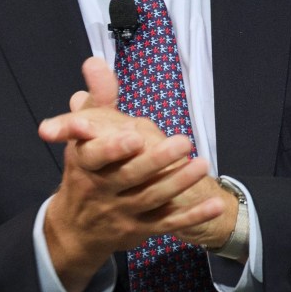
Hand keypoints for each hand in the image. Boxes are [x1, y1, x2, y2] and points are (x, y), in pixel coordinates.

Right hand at [38, 57, 224, 291]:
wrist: (76, 227)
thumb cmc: (85, 169)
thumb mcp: (83, 135)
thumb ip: (96, 100)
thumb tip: (94, 62)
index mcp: (83, 164)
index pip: (94, 156)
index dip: (113, 148)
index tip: (135, 136)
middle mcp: (100, 190)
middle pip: (129, 176)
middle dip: (156, 160)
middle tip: (184, 142)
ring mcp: (120, 213)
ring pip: (152, 198)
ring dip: (179, 182)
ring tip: (202, 163)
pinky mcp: (139, 230)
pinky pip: (167, 223)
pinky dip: (191, 216)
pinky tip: (214, 205)